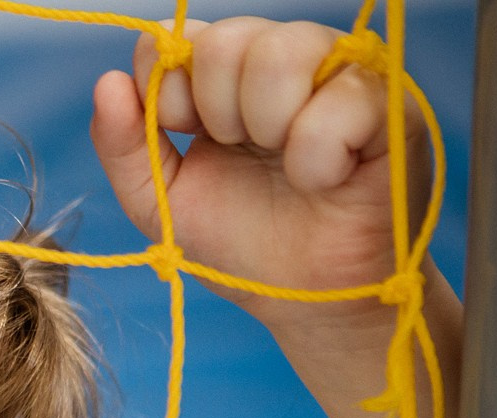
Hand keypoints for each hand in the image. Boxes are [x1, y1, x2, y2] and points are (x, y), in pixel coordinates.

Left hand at [90, 18, 432, 334]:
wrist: (307, 299)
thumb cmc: (243, 247)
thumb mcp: (163, 202)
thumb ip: (125, 146)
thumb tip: (107, 82)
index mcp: (224, 79)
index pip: (178, 39)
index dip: (170, 90)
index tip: (189, 136)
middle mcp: (282, 61)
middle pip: (226, 39)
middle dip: (218, 115)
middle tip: (247, 155)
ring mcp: (337, 74)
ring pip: (282, 51)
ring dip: (267, 126)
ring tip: (287, 168)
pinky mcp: (390, 103)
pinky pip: (341, 98)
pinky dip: (317, 155)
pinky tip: (325, 179)